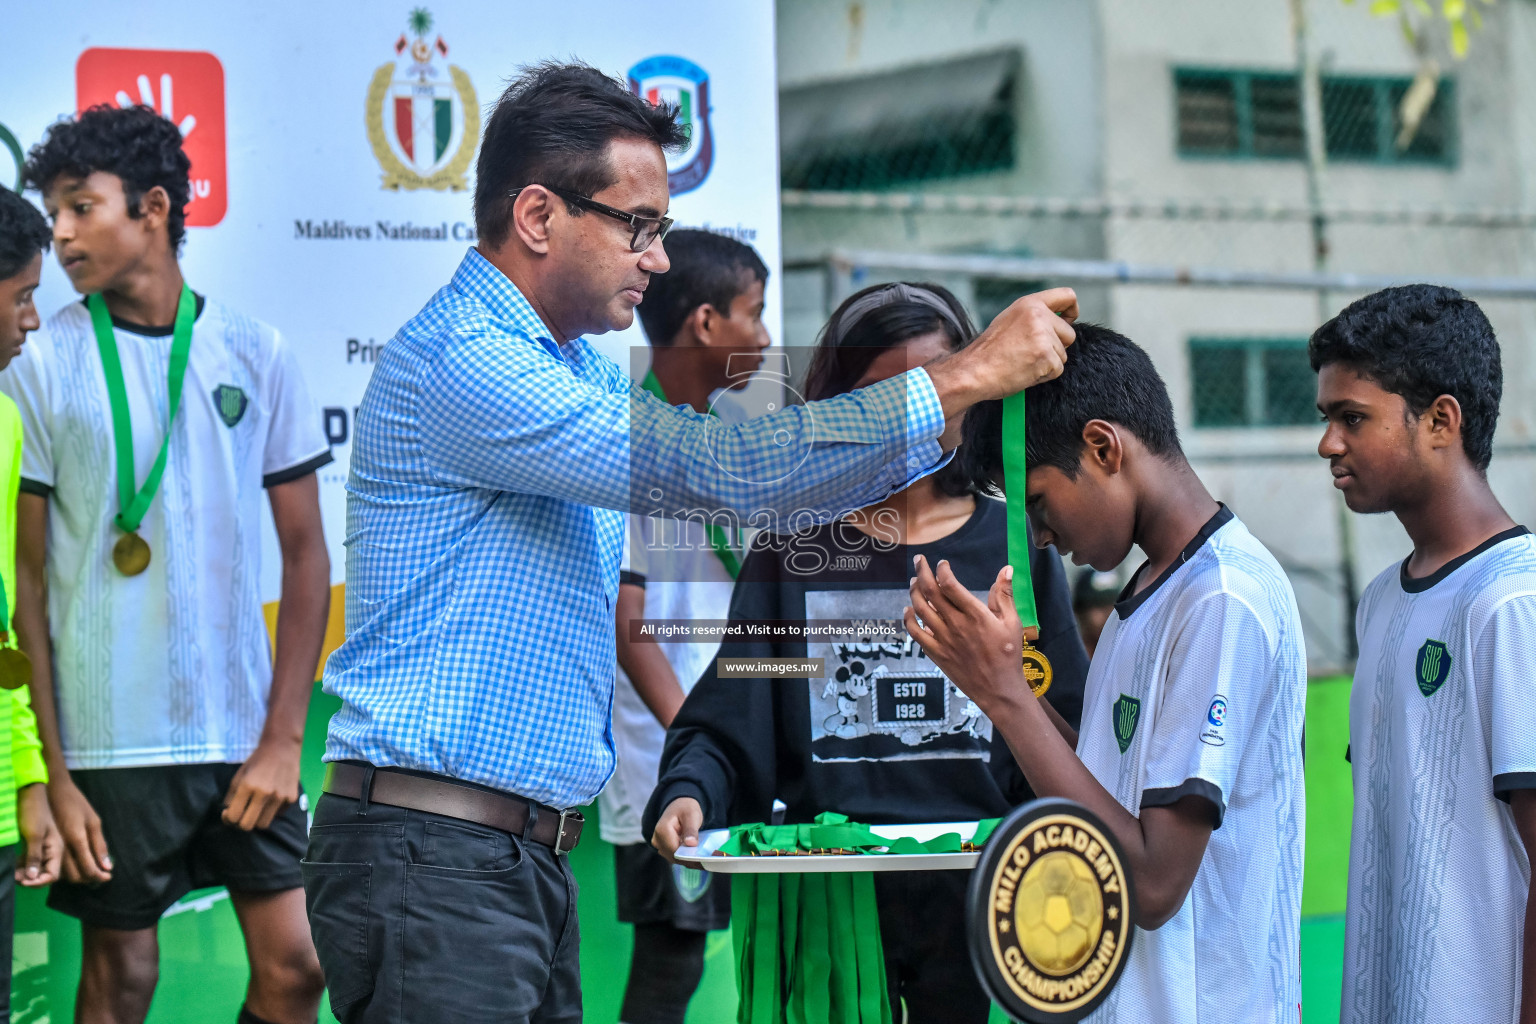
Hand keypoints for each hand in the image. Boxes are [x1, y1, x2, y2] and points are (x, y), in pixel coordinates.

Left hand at [16, 783, 61, 886]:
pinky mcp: (35, 842)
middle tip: (15, 878)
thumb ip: (34, 856)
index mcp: (58, 848)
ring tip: (13, 874)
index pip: (53, 874)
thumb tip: (32, 878)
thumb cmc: (35, 811)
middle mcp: (53, 850)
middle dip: (31, 880)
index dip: (39, 881)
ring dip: (25, 873)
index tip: (23, 882)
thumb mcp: (34, 834)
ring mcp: (44, 846)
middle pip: (45, 873)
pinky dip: (22, 865)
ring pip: (36, 867)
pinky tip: (13, 867)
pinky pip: (30, 859)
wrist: (30, 792)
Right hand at [49, 775, 111, 883]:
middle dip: (90, 880)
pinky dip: (70, 871)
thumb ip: (99, 845)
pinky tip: (79, 865)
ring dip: (80, 877)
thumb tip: (107, 866)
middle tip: (101, 876)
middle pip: (75, 876)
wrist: (52, 793)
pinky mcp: (46, 849)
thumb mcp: (93, 821)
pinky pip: (58, 867)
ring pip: (65, 874)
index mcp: (77, 840)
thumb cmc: (76, 804)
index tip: (108, 877)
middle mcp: (62, 849)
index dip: (99, 876)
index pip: (88, 868)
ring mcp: (52, 849)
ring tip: (93, 872)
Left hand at [223, 736, 300, 830]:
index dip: (227, 818)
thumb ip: (231, 796)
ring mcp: (280, 797)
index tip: (227, 812)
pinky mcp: (292, 798)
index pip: (233, 816)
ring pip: (263, 825)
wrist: (282, 747)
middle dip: (240, 824)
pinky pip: (277, 815)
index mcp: (248, 786)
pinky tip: (269, 801)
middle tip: (240, 815)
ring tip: (254, 810)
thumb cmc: (257, 761)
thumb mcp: (238, 775)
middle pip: (247, 826)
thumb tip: (229, 812)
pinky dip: (270, 812)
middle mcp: (265, 793)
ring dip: (256, 820)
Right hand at [650, 797, 702, 863]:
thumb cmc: (686, 808)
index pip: (674, 851)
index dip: (688, 857)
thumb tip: (690, 844)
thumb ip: (691, 829)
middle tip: (706, 863)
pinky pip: (674, 857)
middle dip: (689, 861)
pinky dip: (685, 858)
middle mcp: (657, 839)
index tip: (702, 861)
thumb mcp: (692, 815)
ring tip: (702, 861)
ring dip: (688, 861)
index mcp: (662, 830)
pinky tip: (696, 858)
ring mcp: (659, 845)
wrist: (680, 805)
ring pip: (674, 859)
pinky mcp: (663, 848)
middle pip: (673, 857)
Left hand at [904, 555, 1029, 714]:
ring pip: (920, 609)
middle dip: (922, 572)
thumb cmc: (1009, 655)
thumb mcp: (1013, 623)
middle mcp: (956, 625)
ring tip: (915, 581)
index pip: (950, 585)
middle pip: (931, 592)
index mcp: (976, 615)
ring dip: (914, 592)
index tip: (942, 564)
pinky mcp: (936, 653)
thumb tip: (1007, 569)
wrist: (998, 689)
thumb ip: (1005, 595)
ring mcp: (944, 640)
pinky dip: (908, 619)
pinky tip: (908, 610)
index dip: (942, 570)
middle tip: (919, 561)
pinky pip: (916, 633)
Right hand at [929, 289, 1076, 414]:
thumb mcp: (1009, 321)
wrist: (973, 371)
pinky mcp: (1046, 356)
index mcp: (1029, 304)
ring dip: (1047, 363)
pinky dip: (1043, 376)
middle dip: (1056, 347)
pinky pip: (1057, 370)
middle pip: (1069, 334)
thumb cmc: (988, 352)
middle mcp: (1039, 315)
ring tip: (1023, 362)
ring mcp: (1043, 336)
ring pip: (1062, 354)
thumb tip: (1057, 322)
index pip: (1067, 296)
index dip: (1072, 310)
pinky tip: (1024, 372)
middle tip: (1031, 353)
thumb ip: (1033, 317)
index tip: (1068, 321)